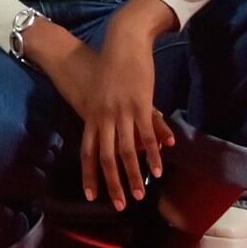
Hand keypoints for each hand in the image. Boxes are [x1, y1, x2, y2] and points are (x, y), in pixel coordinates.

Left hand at [27, 14, 171, 209]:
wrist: (121, 42)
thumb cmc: (109, 66)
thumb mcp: (98, 93)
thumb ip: (102, 115)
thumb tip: (107, 134)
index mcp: (92, 115)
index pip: (87, 152)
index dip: (89, 175)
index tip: (91, 195)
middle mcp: (105, 117)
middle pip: (106, 157)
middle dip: (112, 183)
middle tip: (119, 205)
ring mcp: (122, 112)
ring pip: (127, 151)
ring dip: (134, 176)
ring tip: (140, 195)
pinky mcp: (140, 105)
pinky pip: (146, 136)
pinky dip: (153, 154)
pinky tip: (159, 168)